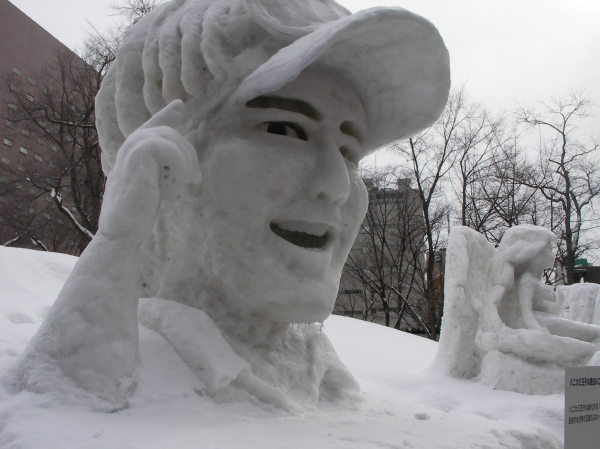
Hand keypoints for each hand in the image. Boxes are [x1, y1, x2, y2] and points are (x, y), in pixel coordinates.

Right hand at [98, 100, 201, 243]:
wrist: (122, 230)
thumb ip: (164, 173)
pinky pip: (172, 150)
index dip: (167, 114)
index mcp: (134, 150)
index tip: (180, 105)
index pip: (153, 125)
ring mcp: (133, 146)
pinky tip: (169, 189)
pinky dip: (178, 170)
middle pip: (173, 134)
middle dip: (190, 156)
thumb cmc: (137, 213)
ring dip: (183, 166)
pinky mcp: (138, 154)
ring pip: (174, 140)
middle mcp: (131, 144)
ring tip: (175, 187)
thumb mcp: (154, 187)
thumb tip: (192, 170)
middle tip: (195, 181)